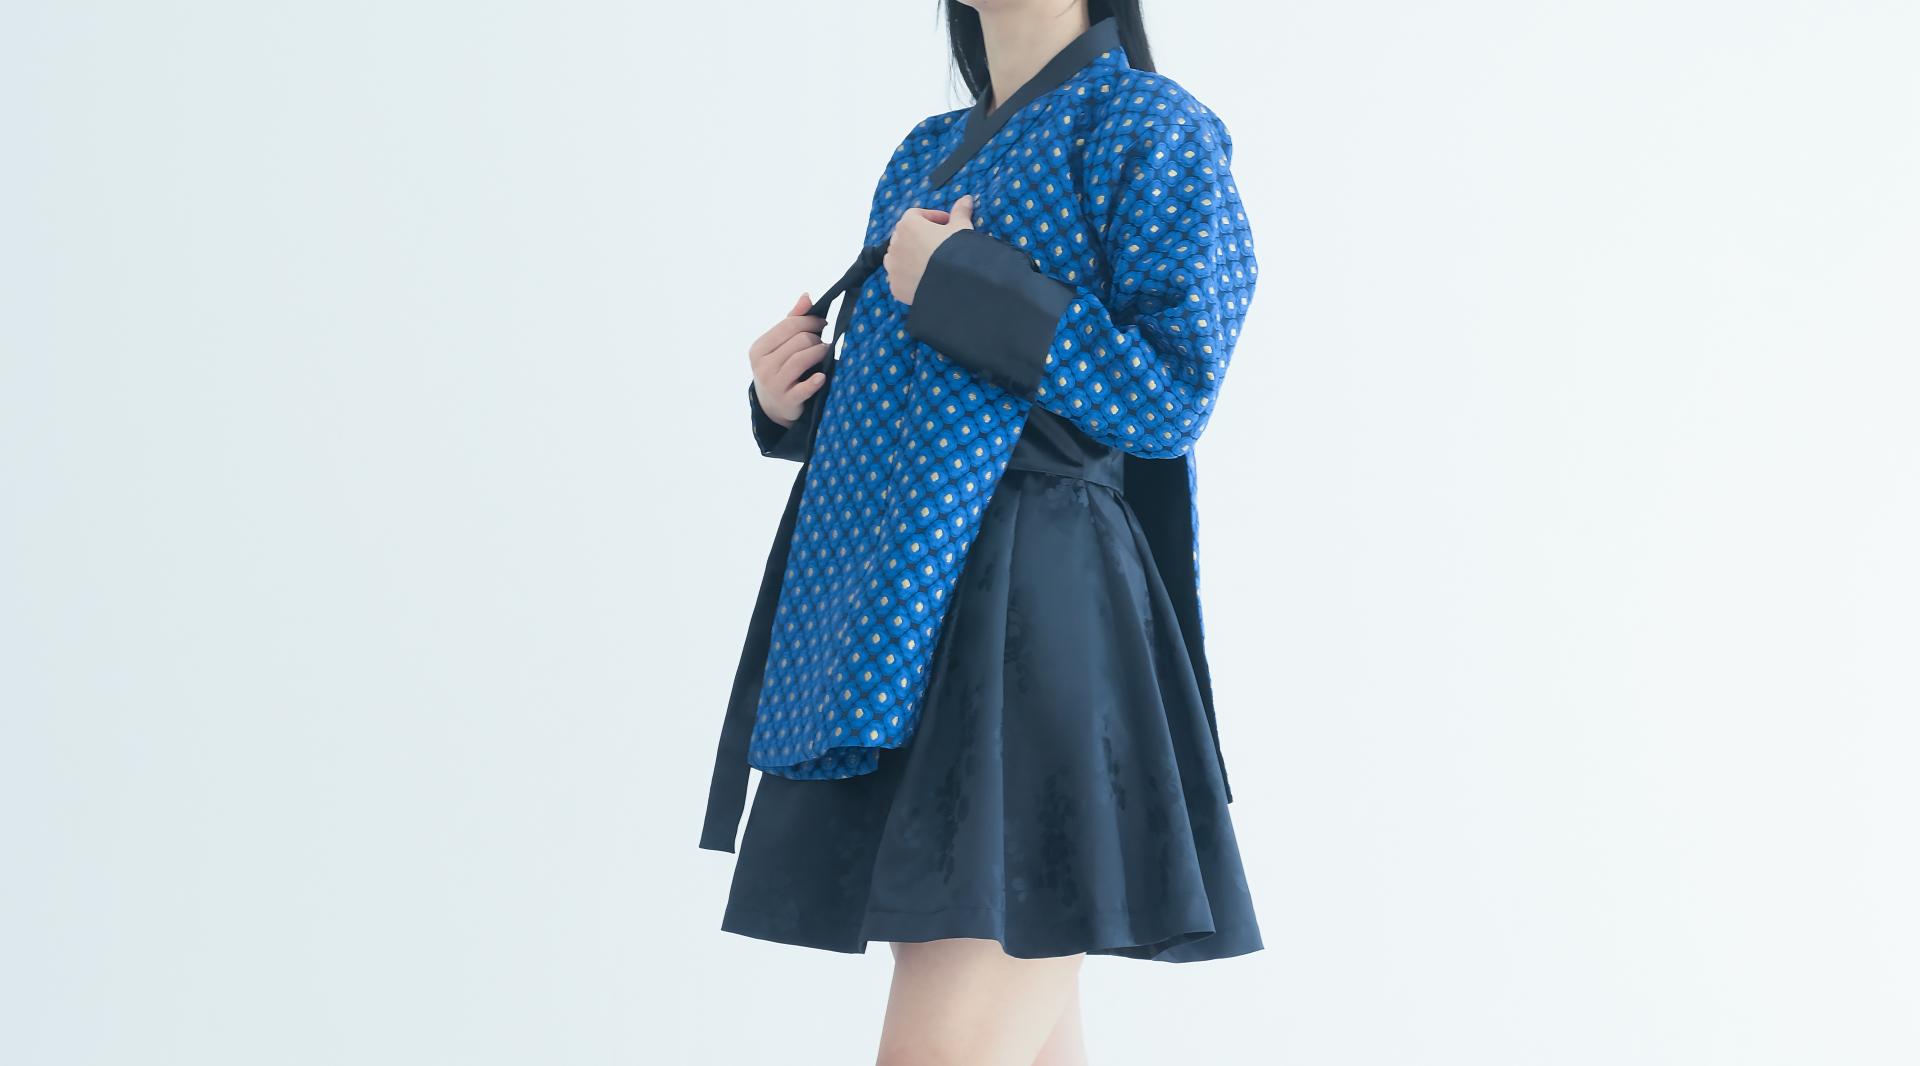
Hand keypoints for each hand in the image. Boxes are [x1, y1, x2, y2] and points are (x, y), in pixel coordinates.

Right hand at [748, 292, 829, 427]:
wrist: (773, 406)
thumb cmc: (780, 368)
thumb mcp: (779, 346)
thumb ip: (793, 321)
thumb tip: (807, 297)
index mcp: (759, 348)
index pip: (788, 325)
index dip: (810, 321)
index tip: (822, 324)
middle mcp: (762, 366)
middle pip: (798, 341)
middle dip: (815, 338)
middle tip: (824, 341)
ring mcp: (773, 384)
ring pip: (801, 360)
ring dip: (819, 353)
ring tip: (827, 352)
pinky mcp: (786, 400)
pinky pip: (803, 388)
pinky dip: (814, 382)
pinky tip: (822, 376)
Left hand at [884, 194, 974, 305]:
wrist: (955, 286)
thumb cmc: (956, 252)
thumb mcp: (961, 228)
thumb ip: (961, 212)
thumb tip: (967, 199)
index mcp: (908, 225)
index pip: (916, 214)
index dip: (933, 217)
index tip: (947, 223)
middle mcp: (895, 244)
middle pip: (905, 235)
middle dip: (920, 237)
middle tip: (940, 244)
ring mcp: (893, 267)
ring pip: (898, 256)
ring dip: (910, 255)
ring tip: (930, 262)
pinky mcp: (895, 286)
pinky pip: (899, 277)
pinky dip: (908, 275)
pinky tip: (925, 278)